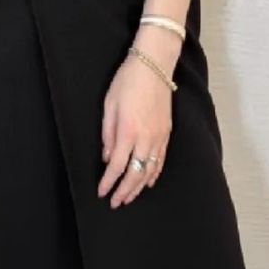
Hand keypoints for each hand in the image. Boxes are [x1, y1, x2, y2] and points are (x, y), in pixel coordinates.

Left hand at [98, 53, 172, 207]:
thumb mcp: (109, 104)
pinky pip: (161, 160)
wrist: (154, 65)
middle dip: (124, 191)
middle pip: (135, 174)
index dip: (109, 182)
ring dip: (139, 187)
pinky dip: (154, 174)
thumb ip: (107, 133)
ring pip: (150, 171)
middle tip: (115, 202)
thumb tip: (106, 157)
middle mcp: (145, 138)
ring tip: (129, 197)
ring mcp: (159, 136)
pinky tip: (148, 182)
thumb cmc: (127, 81)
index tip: (102, 193)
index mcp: (127, 131)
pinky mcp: (167, 132)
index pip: (117, 166)